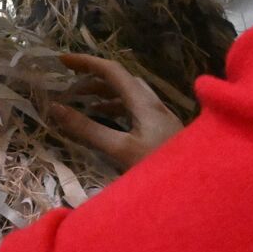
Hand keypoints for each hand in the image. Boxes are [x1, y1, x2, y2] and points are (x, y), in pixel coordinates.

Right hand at [51, 53, 183, 170]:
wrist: (197, 191)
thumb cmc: (159, 167)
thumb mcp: (120, 149)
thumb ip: (88, 130)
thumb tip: (55, 108)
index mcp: (144, 103)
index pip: (112, 71)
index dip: (86, 62)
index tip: (62, 60)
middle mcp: (153, 104)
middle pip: (120, 80)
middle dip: (92, 77)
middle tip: (68, 83)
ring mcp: (159, 117)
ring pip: (128, 94)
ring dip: (103, 93)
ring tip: (80, 102)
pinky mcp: (160, 131)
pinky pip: (133, 109)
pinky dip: (114, 108)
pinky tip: (105, 121)